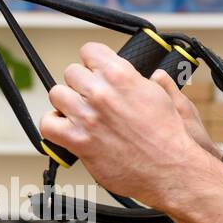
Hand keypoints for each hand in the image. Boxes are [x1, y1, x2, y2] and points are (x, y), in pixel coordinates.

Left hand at [42, 42, 210, 209]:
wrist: (173, 171)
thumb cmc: (173, 140)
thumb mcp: (171, 100)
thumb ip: (159, 84)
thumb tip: (156, 76)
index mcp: (121, 76)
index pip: (89, 51)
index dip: (94, 62)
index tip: (97, 72)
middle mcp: (101, 93)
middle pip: (71, 73)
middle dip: (82, 84)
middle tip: (94, 99)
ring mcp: (87, 117)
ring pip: (57, 95)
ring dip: (67, 103)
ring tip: (81, 114)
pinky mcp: (79, 141)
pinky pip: (48, 125)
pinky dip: (54, 126)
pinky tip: (67, 128)